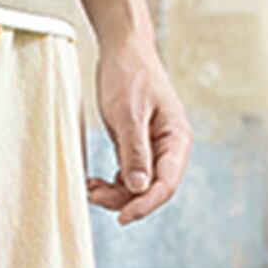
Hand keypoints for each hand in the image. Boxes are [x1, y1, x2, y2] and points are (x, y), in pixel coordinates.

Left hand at [85, 37, 192, 224]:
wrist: (122, 49)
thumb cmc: (128, 75)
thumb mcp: (128, 114)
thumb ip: (134, 152)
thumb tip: (140, 188)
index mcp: (177, 139)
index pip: (166, 184)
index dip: (145, 205)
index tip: (122, 218)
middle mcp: (169, 148)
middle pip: (152, 190)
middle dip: (125, 200)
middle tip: (94, 196)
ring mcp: (153, 149)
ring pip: (138, 187)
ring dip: (115, 194)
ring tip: (90, 188)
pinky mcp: (136, 148)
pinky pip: (127, 177)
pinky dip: (111, 184)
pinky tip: (95, 182)